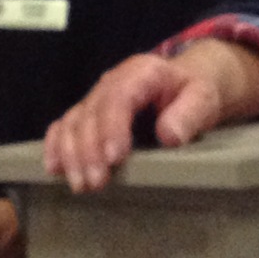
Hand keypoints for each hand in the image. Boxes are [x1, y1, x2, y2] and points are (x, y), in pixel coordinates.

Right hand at [44, 41, 258, 191]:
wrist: (185, 82)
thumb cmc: (194, 92)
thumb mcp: (204, 99)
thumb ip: (190, 114)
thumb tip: (169, 135)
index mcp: (141, 73)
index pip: (119, 97)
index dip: (112, 127)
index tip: (114, 158)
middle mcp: (112, 81)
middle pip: (90, 113)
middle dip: (89, 150)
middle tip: (96, 182)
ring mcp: (96, 96)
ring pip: (73, 121)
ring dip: (71, 154)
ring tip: (80, 185)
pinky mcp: (88, 111)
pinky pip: (63, 125)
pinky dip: (56, 146)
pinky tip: (54, 168)